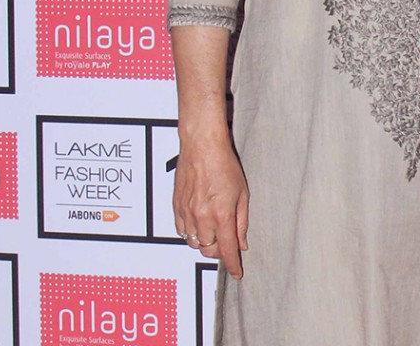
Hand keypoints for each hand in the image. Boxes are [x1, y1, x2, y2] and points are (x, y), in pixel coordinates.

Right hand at [172, 137, 249, 278]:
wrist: (202, 147)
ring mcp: (187, 212)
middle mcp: (202, 216)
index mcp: (221, 214)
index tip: (237, 272)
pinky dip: (191, 233)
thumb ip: (241, 222)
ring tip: (213, 230)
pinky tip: (199, 224)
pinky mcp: (176, 206)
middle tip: (226, 243)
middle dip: (219, 251)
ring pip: (194, 242)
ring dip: (205, 242)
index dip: (233, 265)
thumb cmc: (223, 165)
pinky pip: (182, 231)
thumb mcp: (242, 194)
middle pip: (209, 250)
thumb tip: (241, 242)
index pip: (228, 249)